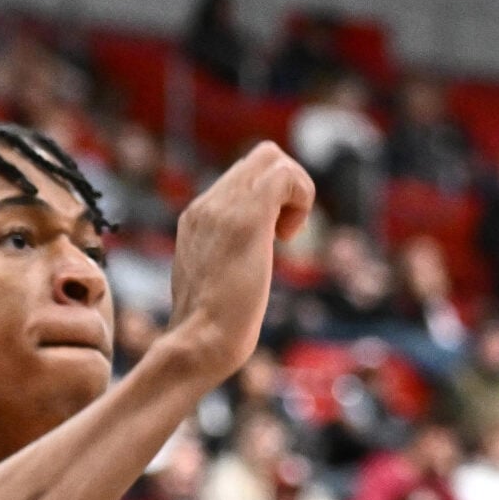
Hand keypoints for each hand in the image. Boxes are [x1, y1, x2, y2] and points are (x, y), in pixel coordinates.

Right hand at [159, 141, 314, 384]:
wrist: (198, 342)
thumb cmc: (210, 331)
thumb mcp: (214, 283)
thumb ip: (225, 259)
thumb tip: (244, 262)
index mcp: (196, 218)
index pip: (242, 177)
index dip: (271, 198)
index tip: (275, 236)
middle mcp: (206, 205)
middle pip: (259, 158)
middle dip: (287, 189)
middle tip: (286, 233)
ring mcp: (223, 207)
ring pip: (272, 157)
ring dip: (296, 192)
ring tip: (287, 235)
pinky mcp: (246, 219)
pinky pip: (285, 175)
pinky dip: (302, 196)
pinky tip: (290, 236)